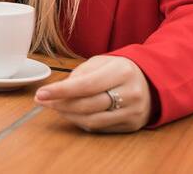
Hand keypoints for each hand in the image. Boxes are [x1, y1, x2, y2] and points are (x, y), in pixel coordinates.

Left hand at [34, 55, 152, 132]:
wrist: (151, 82)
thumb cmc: (119, 70)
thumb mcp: (101, 62)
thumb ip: (80, 73)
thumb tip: (58, 90)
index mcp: (121, 72)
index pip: (85, 85)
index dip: (61, 91)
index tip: (41, 93)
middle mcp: (130, 93)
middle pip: (87, 105)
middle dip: (60, 104)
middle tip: (43, 101)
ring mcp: (133, 112)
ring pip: (92, 120)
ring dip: (68, 115)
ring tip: (56, 107)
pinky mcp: (131, 125)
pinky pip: (100, 128)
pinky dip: (82, 122)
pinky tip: (73, 114)